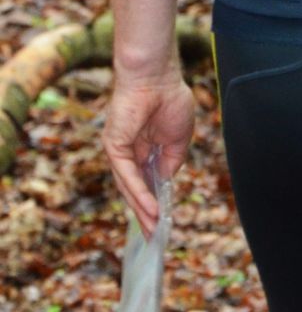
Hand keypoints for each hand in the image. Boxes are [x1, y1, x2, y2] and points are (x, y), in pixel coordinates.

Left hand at [103, 69, 193, 234]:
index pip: (146, 181)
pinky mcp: (114, 146)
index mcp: (143, 148)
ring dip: (142, 209)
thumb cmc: (170, 99)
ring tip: (154, 229)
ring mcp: (119, 150)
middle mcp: (128, 152)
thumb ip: (171, 161)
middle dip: (146, 213)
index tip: (162, 222)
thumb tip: (165, 182)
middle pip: (135, 189)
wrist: (157, 76)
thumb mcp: (178, 139)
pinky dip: (139, 193)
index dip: (154, 201)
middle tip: (155, 235)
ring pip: (129, 187)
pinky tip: (150, 208)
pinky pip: (127, 176)